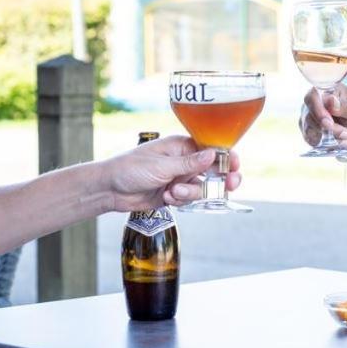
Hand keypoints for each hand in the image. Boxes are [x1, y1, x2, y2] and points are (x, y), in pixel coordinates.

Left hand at [104, 134, 241, 210]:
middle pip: (214, 171)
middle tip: (228, 187)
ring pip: (202, 189)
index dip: (227, 158)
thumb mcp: (163, 165)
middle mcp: (184, 161)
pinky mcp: (174, 194)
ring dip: (191, 194)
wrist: (110, 189)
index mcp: (182, 146)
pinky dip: (180, 201)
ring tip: (172, 193)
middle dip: (220, 180)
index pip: (213, 149)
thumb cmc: (131, 168)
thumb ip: (190, 163)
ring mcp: (180, 178)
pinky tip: (165, 198)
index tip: (235, 167)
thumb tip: (215, 154)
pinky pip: (189, 200)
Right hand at [299, 84, 346, 149]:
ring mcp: (310, 117)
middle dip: (329, 128)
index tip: (328, 122)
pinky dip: (326, 143)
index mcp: (327, 91)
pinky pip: (312, 139)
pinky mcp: (310, 131)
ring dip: (330, 136)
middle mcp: (315, 102)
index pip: (312, 97)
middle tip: (346, 133)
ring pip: (311, 130)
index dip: (317, 110)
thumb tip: (329, 100)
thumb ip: (345, 106)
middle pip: (310, 116)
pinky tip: (339, 141)